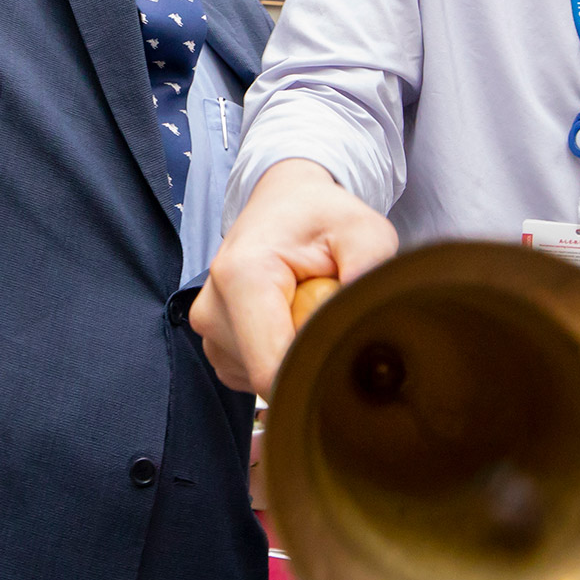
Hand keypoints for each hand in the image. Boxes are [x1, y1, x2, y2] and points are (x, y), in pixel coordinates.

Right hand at [190, 158, 399, 396]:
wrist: (284, 202)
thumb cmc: (321, 215)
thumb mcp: (362, 229)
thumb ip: (371, 267)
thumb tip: (366, 315)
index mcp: (242, 277)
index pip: (271, 370)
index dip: (314, 373)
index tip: (344, 349)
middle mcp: (212, 307)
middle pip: (268, 374)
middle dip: (308, 354)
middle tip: (327, 310)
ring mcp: (208, 328)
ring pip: (262, 377)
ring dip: (294, 351)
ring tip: (306, 307)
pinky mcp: (215, 342)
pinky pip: (254, 371)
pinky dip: (279, 352)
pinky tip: (289, 318)